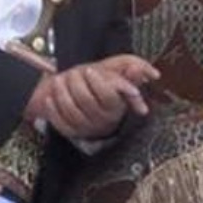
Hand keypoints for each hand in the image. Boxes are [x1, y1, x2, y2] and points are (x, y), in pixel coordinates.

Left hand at [23, 54, 159, 139]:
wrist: (88, 96)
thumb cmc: (106, 83)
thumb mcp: (121, 73)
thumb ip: (134, 71)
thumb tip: (151, 73)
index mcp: (118, 107)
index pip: (109, 96)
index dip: (98, 82)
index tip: (90, 70)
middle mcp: (103, 120)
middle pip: (86, 101)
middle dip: (76, 83)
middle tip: (74, 72)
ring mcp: (86, 128)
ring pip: (71, 110)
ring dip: (62, 93)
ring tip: (59, 79)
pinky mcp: (71, 132)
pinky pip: (59, 122)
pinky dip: (53, 109)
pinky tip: (51, 97)